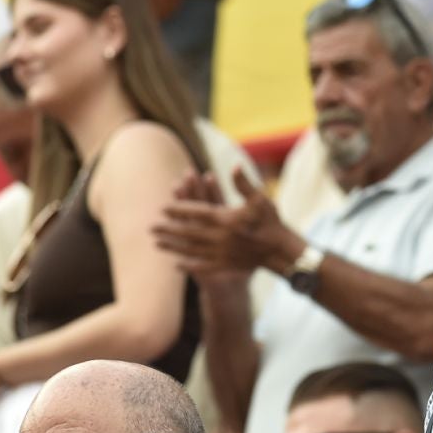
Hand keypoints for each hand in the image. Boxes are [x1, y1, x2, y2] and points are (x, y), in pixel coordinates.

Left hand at [151, 170, 297, 277]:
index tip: (163, 207)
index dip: (179, 209)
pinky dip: (189, 266)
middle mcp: (220, 237)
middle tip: (150, 227)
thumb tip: (233, 165)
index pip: (196, 212)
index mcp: (225, 219)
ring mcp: (221, 254)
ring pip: (191, 250)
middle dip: (168, 229)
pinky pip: (203, 267)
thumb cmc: (272, 223)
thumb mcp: (260, 199)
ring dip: (172, 247)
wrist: (282, 252)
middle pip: (188, 232)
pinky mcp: (226, 266)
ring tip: (157, 244)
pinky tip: (177, 266)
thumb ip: (244, 183)